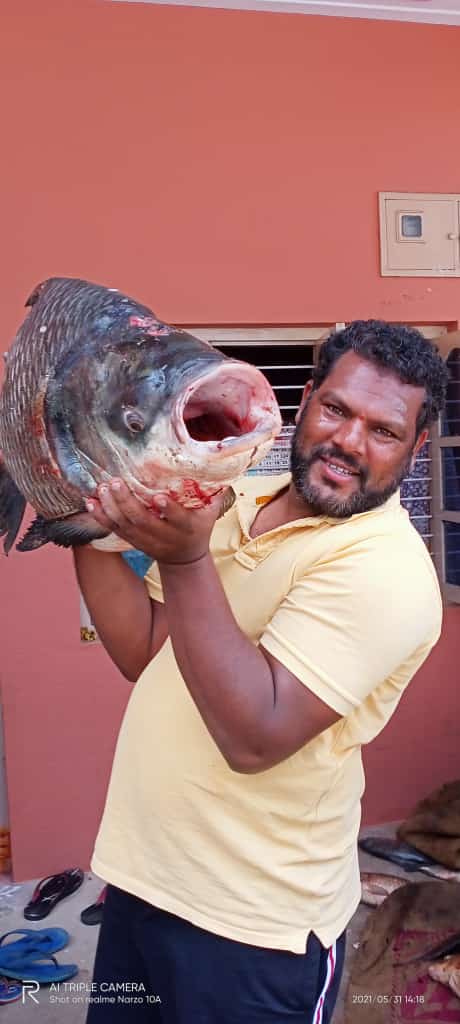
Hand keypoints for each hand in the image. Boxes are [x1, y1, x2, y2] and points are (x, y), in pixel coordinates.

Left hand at [85, 480, 226, 564]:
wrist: (185, 557)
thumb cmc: (199, 526)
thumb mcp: (211, 512)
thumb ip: (214, 491)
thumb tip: (219, 459)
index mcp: (187, 528)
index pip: (178, 520)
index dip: (169, 510)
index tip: (158, 497)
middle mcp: (165, 536)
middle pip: (143, 522)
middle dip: (127, 503)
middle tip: (116, 482)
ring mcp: (146, 540)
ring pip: (125, 526)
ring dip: (111, 508)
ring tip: (102, 488)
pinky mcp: (132, 541)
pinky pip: (114, 530)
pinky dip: (101, 517)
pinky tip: (90, 503)